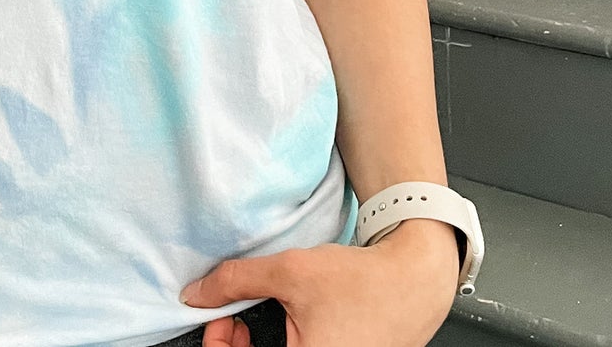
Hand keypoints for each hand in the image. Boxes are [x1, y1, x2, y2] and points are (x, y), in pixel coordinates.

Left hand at [179, 217, 459, 346]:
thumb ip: (236, 282)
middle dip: (235, 345)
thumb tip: (197, 294)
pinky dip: (280, 346)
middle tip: (230, 316)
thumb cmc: (363, 282)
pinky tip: (279, 324)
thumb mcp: (291, 271)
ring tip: (253, 315)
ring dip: (257, 346)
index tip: (216, 321)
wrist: (413, 281)